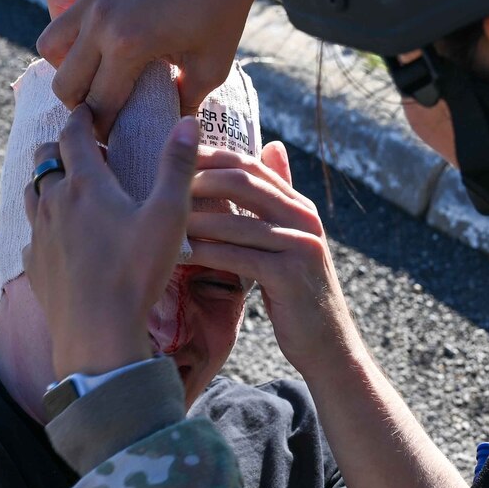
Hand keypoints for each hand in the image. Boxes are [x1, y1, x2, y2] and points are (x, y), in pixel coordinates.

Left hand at [22, 106, 199, 379]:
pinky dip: (44, 222)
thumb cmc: (137, 271)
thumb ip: (178, 165)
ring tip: (70, 187)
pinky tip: (62, 235)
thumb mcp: (169, 215)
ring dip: (48, 182)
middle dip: (60, 147)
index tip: (88, 110)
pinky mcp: (34, 264)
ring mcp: (39, 234)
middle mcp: (54, 202)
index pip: (73, 135)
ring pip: (32, 193)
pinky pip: (32, 232)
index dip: (81, 117)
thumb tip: (188, 121)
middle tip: (84, 149)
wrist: (97, 332)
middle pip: (44, 159)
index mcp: (86, 184)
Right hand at [38, 0, 275, 135]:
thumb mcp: (211, 68)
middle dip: (81, 104)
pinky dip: (63, 17)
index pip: (99, 104)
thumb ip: (185, 101)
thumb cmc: (222, 14)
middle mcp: (101, 20)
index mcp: (128, 46)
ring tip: (91, 70)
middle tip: (101, 107)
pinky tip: (88, 28)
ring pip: (50, 43)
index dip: (105, 128)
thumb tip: (170, 129)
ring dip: (65, 64)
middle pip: (66, 82)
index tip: (113, 136)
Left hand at [184, 141, 369, 376]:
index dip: (212, 156)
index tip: (176, 155)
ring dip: (196, 219)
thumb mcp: (290, 240)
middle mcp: (304, 219)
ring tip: (162, 219)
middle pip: (245, 183)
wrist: (326, 341)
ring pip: (238, 221)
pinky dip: (207, 253)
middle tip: (162, 184)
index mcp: (300, 206)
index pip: (252, 166)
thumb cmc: (296, 290)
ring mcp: (300, 245)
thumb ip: (279, 198)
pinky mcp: (290, 275)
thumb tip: (272, 146)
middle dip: (200, 180)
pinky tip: (180, 254)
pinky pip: (239, 257)